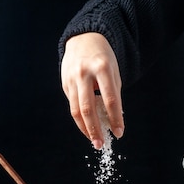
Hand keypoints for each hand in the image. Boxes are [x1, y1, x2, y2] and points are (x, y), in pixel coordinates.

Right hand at [61, 33, 124, 148]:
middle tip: (101, 144)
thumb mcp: (114, 71)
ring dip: (85, 129)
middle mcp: (84, 73)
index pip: (110, 99)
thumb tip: (114, 121)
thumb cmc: (103, 58)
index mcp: (102, 68)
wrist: (83, 39)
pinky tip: (88, 128)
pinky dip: (80, 119)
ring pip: (76, 110)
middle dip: (95, 129)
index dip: (115, 118)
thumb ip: (114, 94)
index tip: (119, 132)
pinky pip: (72, 106)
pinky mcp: (64, 84)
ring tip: (94, 141)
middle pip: (88, 107)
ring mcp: (71, 79)